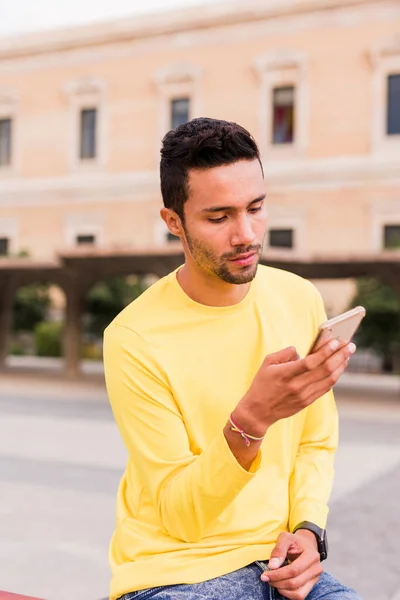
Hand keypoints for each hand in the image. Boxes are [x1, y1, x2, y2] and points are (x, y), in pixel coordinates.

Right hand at [234, 339, 354, 435]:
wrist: (259, 411)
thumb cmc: (262, 384)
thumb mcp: (267, 363)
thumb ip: (285, 353)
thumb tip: (301, 351)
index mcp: (285, 374)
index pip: (310, 362)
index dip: (325, 352)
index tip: (336, 342)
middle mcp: (297, 386)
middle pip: (324, 370)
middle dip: (340, 356)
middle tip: (350, 345)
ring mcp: (304, 395)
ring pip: (329, 379)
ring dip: (341, 365)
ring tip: (348, 354)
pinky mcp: (307, 401)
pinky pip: (326, 387)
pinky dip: (335, 376)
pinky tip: (339, 367)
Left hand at [261, 531, 322, 599]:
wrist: (305, 545)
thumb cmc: (295, 541)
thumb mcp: (285, 538)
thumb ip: (278, 550)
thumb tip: (272, 566)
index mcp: (312, 556)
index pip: (294, 570)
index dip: (278, 574)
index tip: (265, 574)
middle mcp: (316, 569)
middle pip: (295, 583)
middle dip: (277, 582)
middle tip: (266, 577)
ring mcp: (315, 579)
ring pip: (298, 594)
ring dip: (282, 590)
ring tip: (273, 581)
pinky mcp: (311, 585)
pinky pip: (299, 596)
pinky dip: (288, 594)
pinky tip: (280, 585)